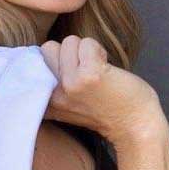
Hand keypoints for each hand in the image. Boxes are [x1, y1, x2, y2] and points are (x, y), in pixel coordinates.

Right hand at [39, 34, 162, 142]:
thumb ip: (54, 85)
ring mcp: (70, 84)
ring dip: (86, 50)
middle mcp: (52, 94)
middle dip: (70, 52)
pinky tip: (107, 69)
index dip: (56, 61)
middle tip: (86, 70)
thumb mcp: (68, 104)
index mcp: (45, 102)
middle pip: (48, 48)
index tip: (72, 76)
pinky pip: (87, 43)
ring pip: (68, 42)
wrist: (135, 127)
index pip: (33, 63)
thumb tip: (47, 51)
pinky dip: (99, 50)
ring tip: (98, 70)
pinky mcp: (89, 76)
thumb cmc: (107, 111)